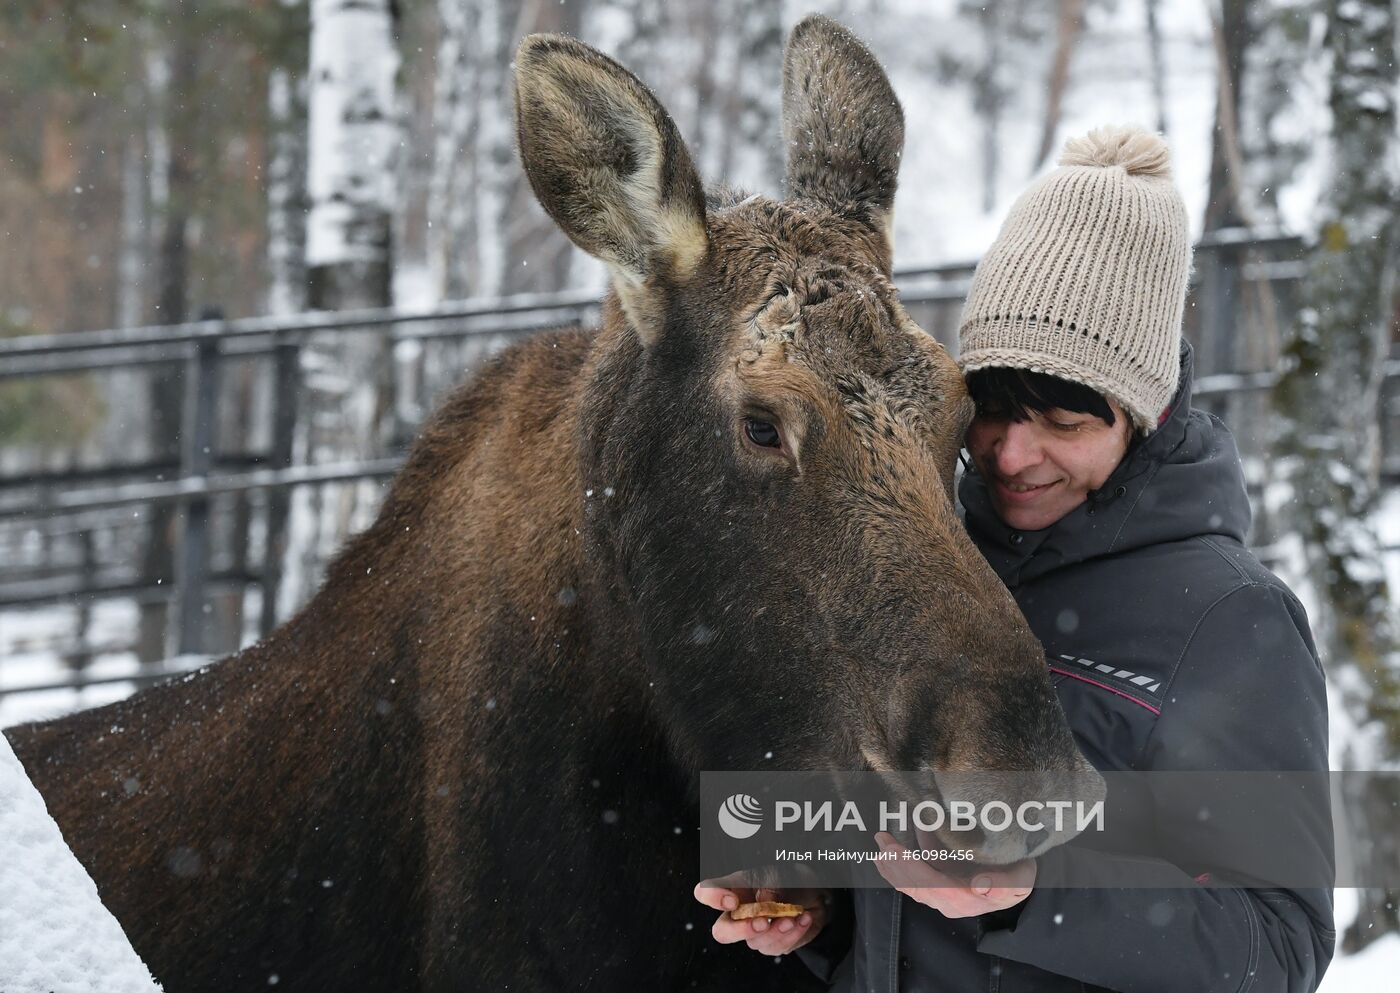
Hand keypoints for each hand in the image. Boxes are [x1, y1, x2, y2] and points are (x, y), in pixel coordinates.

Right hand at [692, 882, 827, 955]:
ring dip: (778, 930)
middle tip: (762, 922)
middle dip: (740, 931)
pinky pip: (777, 947)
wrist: (816, 896)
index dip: (712, 898)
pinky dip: (793, 933)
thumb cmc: (792, 879)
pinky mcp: (772, 944)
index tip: (732, 901)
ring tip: (795, 915)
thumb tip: (764, 903)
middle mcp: (739, 914)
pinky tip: (804, 919)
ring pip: (755, 942)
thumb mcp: (783, 874)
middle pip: (722, 932)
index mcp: (734, 890)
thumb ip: (771, 886)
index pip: (706, 893)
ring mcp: (754, 932)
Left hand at [872, 832, 1035, 918]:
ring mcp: (940, 897)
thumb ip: (1004, 885)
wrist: (1017, 881)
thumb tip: (981, 887)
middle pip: (915, 886)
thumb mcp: (1019, 880)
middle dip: (895, 863)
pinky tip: (885, 856)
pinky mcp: (937, 888)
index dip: (910, 868)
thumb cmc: (1017, 878)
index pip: (930, 885)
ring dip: (891, 866)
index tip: (895, 850)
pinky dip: (897, 868)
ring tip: (881, 843)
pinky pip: (912, 882)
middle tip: (882, 840)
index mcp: (964, 901)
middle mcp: (948, 903)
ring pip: (910, 885)